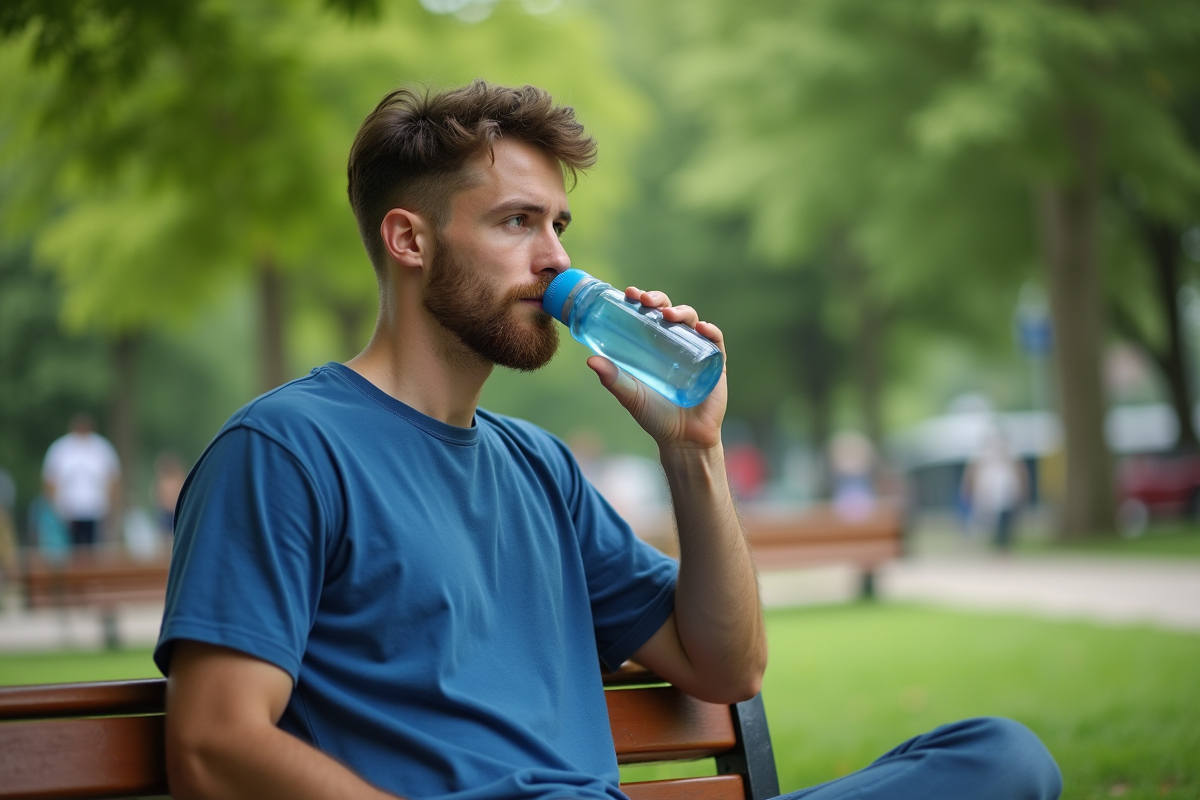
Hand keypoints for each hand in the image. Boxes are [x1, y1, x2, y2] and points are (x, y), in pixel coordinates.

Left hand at [587, 287, 727, 450]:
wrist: (683, 440)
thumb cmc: (655, 416)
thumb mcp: (630, 395)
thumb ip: (612, 378)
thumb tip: (590, 359)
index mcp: (655, 345)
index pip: (648, 314)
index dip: (641, 300)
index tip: (629, 292)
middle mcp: (676, 343)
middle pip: (669, 311)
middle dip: (658, 300)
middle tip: (645, 300)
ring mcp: (697, 351)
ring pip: (691, 321)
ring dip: (681, 311)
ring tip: (668, 314)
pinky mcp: (716, 363)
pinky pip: (716, 341)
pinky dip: (711, 331)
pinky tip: (702, 329)